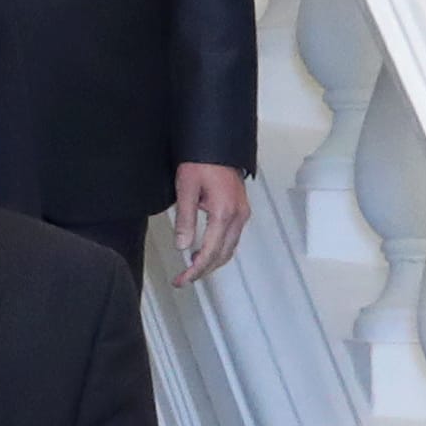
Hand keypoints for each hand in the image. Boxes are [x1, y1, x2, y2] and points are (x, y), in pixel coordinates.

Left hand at [171, 162, 249, 283]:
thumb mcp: (186, 190)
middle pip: (223, 255)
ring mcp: (242, 214)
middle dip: (203, 270)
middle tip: (183, 279)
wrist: (218, 146)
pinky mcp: (241, 210)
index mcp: (224, 212)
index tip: (182, 279)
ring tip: (191, 270)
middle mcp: (238, 216)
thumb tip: (182, 246)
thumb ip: (185, 220)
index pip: (210, 251)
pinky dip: (219, 250)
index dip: (195, 269)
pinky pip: (232, 238)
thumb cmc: (201, 162)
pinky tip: (203, 252)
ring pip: (229, 249)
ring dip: (212, 262)